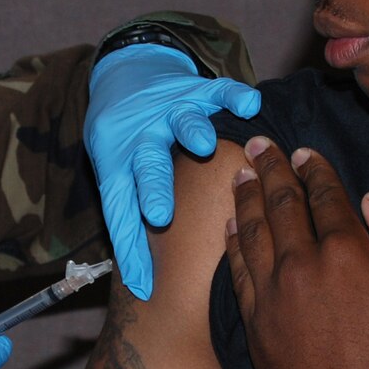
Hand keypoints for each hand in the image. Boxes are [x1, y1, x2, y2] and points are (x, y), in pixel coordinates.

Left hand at [85, 44, 260, 300]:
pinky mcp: (193, 89)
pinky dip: (231, 96)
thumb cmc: (125, 145)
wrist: (125, 79)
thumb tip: (141, 289)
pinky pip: (215, 91)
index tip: (141, 279)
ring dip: (190, 133)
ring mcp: (168, 112)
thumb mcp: (118, 182)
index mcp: (119, 167)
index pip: (121, 210)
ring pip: (179, 122)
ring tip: (204, 144)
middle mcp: (142, 140)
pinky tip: (250, 106)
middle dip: (153, 189)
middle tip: (160, 214)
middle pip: (146, 166)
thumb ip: (130, 229)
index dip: (129, 244)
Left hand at [224, 136, 368, 368]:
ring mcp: (272, 297)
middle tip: (258, 146)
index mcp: (347, 251)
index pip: (324, 195)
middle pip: (281, 205)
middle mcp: (301, 266)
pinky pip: (237, 274)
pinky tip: (230, 229)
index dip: (313, 169)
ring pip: (252, 234)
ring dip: (246, 200)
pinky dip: (232, 245)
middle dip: (270, 170)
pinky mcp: (255, 328)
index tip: (303, 152)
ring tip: (240, 175)